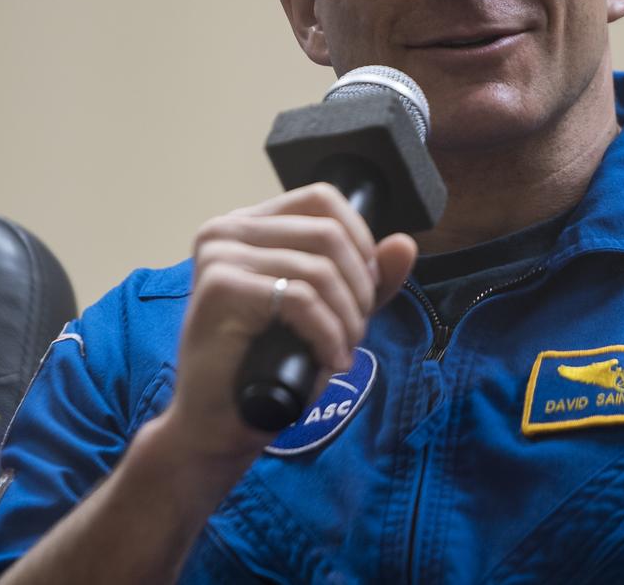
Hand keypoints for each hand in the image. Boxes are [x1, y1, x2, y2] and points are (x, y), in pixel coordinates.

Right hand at [155, 183, 416, 470]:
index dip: (360, 239)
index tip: (366, 288)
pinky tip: (328, 361)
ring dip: (346, 319)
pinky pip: (301, 299)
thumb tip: (404, 244)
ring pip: (318, 269)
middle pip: (327, 233)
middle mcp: (227, 230)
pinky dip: (328, 334)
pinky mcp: (220, 289)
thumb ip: (367, 278)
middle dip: (358, 289)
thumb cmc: (269, 367)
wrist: (219, 424)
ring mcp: (219, 257)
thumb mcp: (330, 313)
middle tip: (355, 332)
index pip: (322, 198)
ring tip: (341, 352)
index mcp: (249, 224)